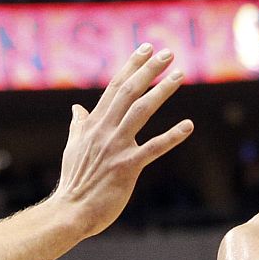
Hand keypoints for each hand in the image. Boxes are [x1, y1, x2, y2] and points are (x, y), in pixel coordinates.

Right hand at [51, 44, 194, 237]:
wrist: (70, 211)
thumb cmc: (74, 182)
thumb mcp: (72, 147)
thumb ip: (78, 125)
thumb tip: (76, 107)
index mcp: (93, 124)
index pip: (114, 87)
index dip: (131, 66)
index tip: (146, 48)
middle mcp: (104, 130)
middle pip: (129, 91)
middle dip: (149, 70)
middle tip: (168, 53)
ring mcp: (116, 147)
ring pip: (141, 111)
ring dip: (161, 92)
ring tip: (180, 75)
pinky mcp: (127, 167)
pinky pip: (153, 148)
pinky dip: (171, 136)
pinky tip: (188, 125)